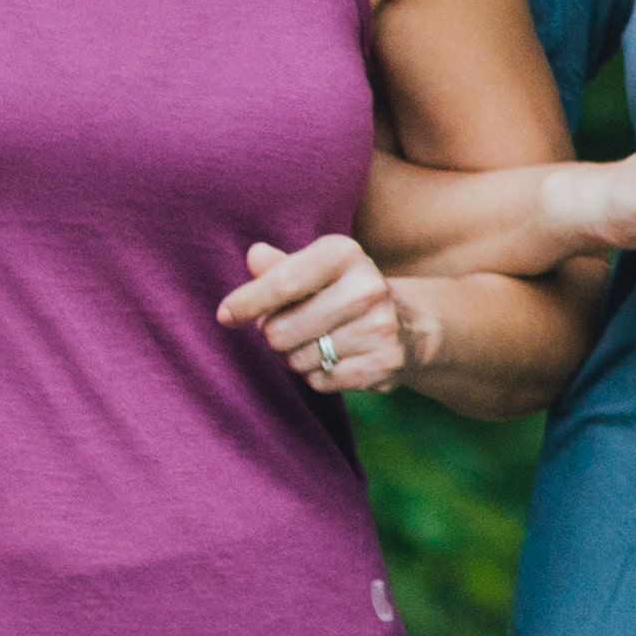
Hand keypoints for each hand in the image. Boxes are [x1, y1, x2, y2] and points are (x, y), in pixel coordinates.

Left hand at [224, 233, 432, 401]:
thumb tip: (253, 256)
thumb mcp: (316, 271)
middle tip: (290, 329)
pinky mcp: (384, 361)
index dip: (248, 301)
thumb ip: (280, 267)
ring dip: (296, 357)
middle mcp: (367, 286)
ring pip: (297, 359)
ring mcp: (379, 326)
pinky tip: (336, 359)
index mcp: (344, 254)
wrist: (410, 324)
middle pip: (281, 330)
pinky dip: (318, 375)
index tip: (225, 315)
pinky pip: (321, 381)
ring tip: (317, 342)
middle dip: (275, 335)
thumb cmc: (343, 293)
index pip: (283, 281)